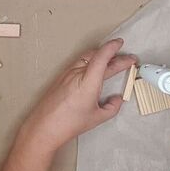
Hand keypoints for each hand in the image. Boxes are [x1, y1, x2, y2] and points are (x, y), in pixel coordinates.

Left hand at [19, 38, 135, 151]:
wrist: (44, 127)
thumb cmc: (67, 123)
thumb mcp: (97, 117)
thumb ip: (112, 107)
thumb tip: (117, 99)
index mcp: (88, 81)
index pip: (102, 56)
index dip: (113, 47)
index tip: (120, 43)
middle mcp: (77, 73)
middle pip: (97, 56)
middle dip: (114, 55)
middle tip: (125, 59)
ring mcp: (67, 74)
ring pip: (87, 57)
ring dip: (101, 56)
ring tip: (112, 61)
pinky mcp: (61, 77)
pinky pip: (79, 63)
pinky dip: (91, 61)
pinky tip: (94, 68)